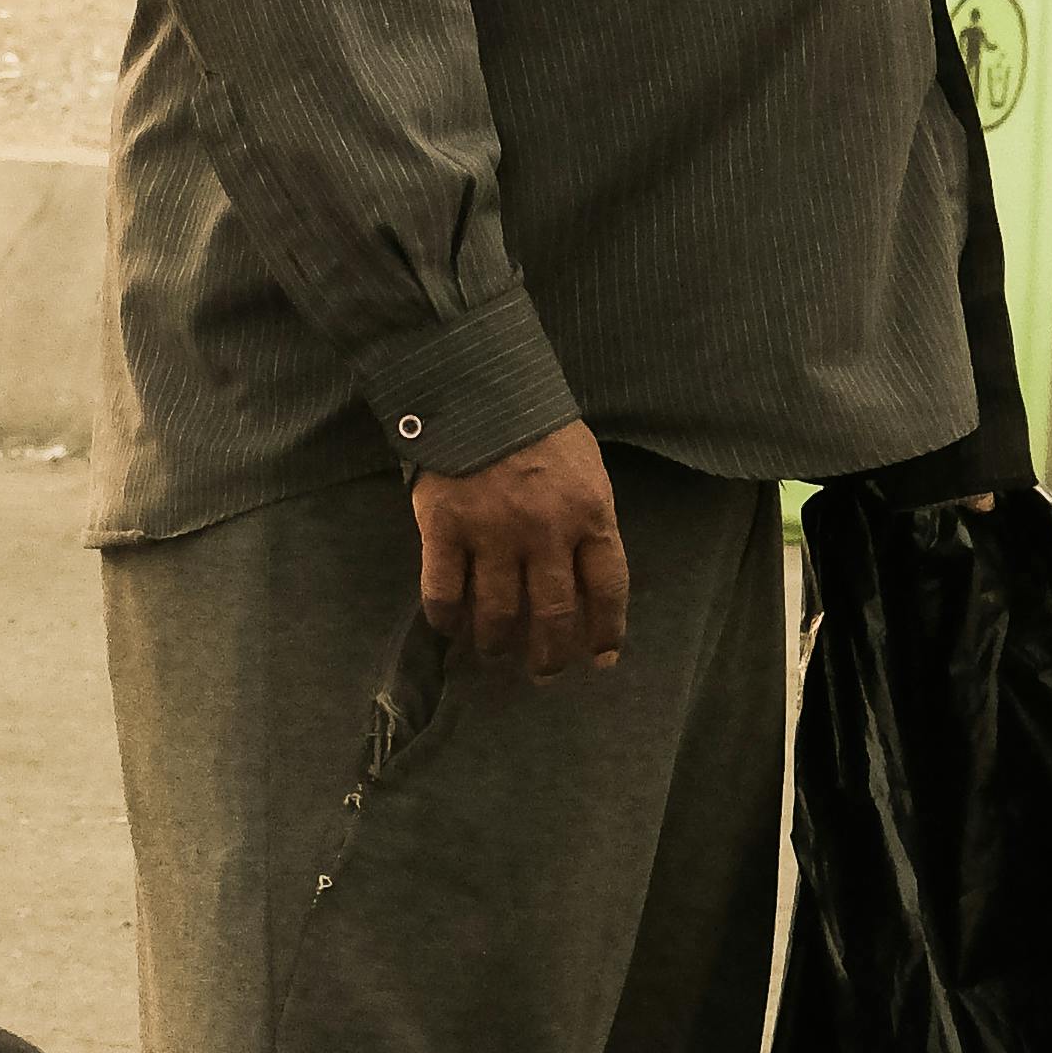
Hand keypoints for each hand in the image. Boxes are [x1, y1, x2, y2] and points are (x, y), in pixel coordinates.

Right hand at [412, 419, 629, 683]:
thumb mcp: (585, 467)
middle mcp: (546, 532)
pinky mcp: (444, 527)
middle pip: (554, 614)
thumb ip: (586, 519)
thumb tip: (583, 577)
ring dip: (497, 644)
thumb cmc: (537, 422)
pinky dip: (445, 618)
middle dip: (550, 654)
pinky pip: (443, 591)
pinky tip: (448, 628)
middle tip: (543, 673)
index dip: (606, 630)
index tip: (599, 658)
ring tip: (493, 654)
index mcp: (590, 513)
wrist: (475, 379)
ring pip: (498, 613)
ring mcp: (493, 532)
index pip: (608, 589)